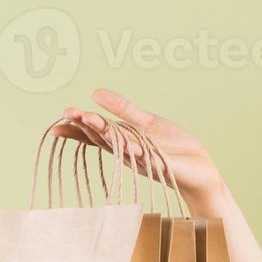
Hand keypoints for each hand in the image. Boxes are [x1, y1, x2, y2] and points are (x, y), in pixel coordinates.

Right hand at [51, 89, 225, 211]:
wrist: (200, 168)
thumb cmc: (173, 147)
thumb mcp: (147, 122)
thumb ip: (124, 109)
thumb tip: (95, 92)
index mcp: (124, 140)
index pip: (97, 132)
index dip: (79, 126)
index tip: (61, 118)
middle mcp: (129, 152)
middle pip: (104, 137)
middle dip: (86, 125)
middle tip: (70, 114)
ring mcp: (144, 160)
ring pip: (121, 145)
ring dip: (105, 134)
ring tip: (88, 120)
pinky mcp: (162, 165)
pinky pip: (147, 157)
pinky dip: (136, 150)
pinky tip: (126, 142)